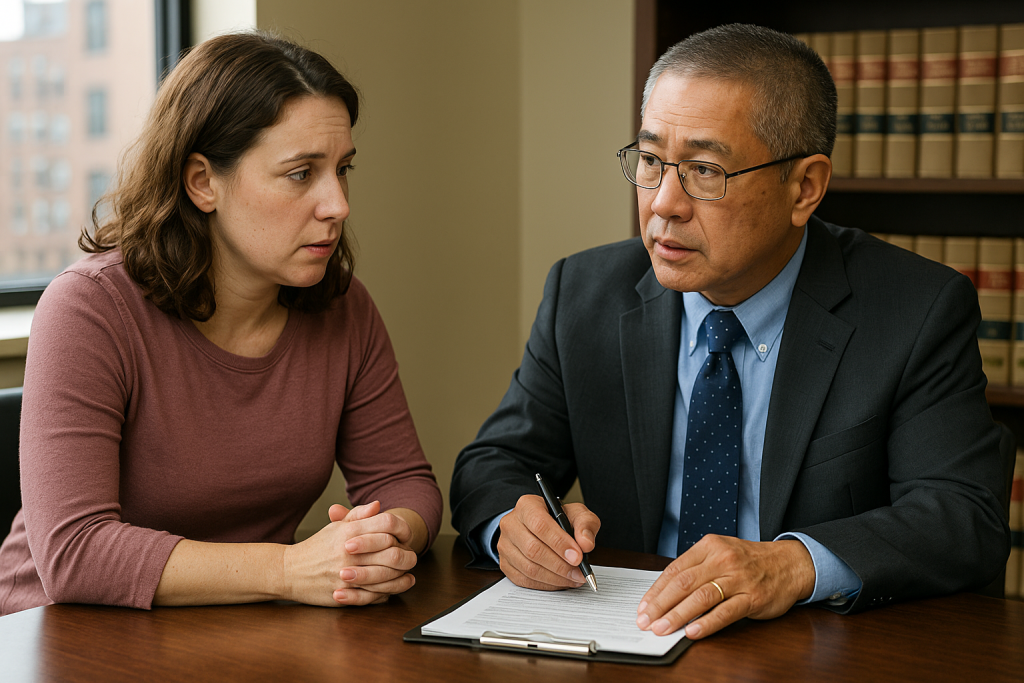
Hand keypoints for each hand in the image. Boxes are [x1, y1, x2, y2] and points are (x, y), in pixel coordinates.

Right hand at [283, 500, 416, 606]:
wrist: (288, 571)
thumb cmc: (316, 548)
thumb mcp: (336, 527)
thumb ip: (358, 515)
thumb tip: (379, 505)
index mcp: (349, 532)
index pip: (387, 524)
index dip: (402, 529)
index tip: (406, 535)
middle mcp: (349, 552)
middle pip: (393, 552)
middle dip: (407, 555)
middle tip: (411, 557)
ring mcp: (347, 574)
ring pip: (387, 576)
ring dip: (402, 576)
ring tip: (409, 574)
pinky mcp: (344, 594)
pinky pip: (374, 595)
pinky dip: (388, 592)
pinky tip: (394, 589)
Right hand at [496, 494, 600, 589]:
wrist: (541, 527)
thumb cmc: (558, 519)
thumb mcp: (576, 513)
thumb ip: (585, 524)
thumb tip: (586, 544)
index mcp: (527, 506)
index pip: (540, 524)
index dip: (559, 543)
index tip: (578, 557)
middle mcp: (511, 524)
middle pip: (533, 549)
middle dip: (560, 565)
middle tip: (580, 573)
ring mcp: (505, 546)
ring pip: (529, 568)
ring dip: (555, 578)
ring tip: (574, 578)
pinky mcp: (505, 564)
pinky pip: (525, 580)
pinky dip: (546, 585)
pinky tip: (561, 581)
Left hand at [636, 536, 814, 639]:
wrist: (790, 563)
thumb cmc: (750, 561)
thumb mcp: (721, 553)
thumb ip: (697, 568)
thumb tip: (666, 593)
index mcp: (710, 546)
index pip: (675, 570)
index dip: (656, 591)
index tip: (643, 607)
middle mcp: (722, 560)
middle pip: (683, 583)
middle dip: (661, 605)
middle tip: (646, 621)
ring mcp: (738, 578)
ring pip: (701, 597)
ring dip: (678, 615)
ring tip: (662, 629)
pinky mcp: (753, 597)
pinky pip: (726, 611)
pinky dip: (707, 623)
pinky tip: (693, 632)